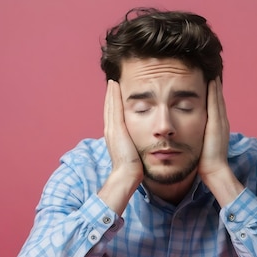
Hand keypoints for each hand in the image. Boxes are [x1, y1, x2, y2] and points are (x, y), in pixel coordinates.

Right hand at [98, 80, 143, 214]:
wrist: (128, 175)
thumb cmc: (135, 168)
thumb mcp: (136, 152)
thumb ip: (137, 145)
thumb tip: (146, 143)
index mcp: (116, 136)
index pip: (114, 116)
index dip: (114, 105)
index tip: (117, 94)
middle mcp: (111, 131)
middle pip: (110, 109)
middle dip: (111, 96)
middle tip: (113, 82)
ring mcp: (112, 129)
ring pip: (110, 106)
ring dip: (111, 93)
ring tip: (114, 81)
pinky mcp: (115, 128)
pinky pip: (113, 107)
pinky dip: (113, 96)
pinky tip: (115, 85)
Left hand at [198, 77, 230, 179]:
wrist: (214, 169)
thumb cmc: (205, 161)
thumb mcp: (202, 144)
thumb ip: (199, 136)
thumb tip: (189, 132)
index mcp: (218, 127)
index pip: (216, 107)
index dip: (214, 96)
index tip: (210, 84)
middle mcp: (222, 122)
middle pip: (218, 100)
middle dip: (216, 87)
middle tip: (213, 74)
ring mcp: (221, 122)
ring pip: (218, 99)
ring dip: (216, 86)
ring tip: (213, 74)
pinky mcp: (217, 124)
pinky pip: (215, 104)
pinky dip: (214, 92)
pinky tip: (211, 82)